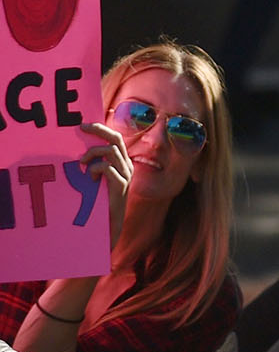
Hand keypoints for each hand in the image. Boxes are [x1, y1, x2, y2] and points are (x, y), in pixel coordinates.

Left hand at [77, 122, 130, 243]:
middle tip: (82, 128)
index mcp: (122, 162)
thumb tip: (78, 151)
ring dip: (92, 154)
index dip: (101, 129)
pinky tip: (90, 179)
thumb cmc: (100, 203)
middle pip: (116, 139)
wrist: (110, 225)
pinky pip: (107, 167)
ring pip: (111, 151)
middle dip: (98, 130)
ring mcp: (126, 175)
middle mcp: (127, 166)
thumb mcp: (97, 179)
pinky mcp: (121, 185)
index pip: (115, 138)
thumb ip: (94, 165)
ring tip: (81, 164)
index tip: (83, 125)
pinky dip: (95, 169)